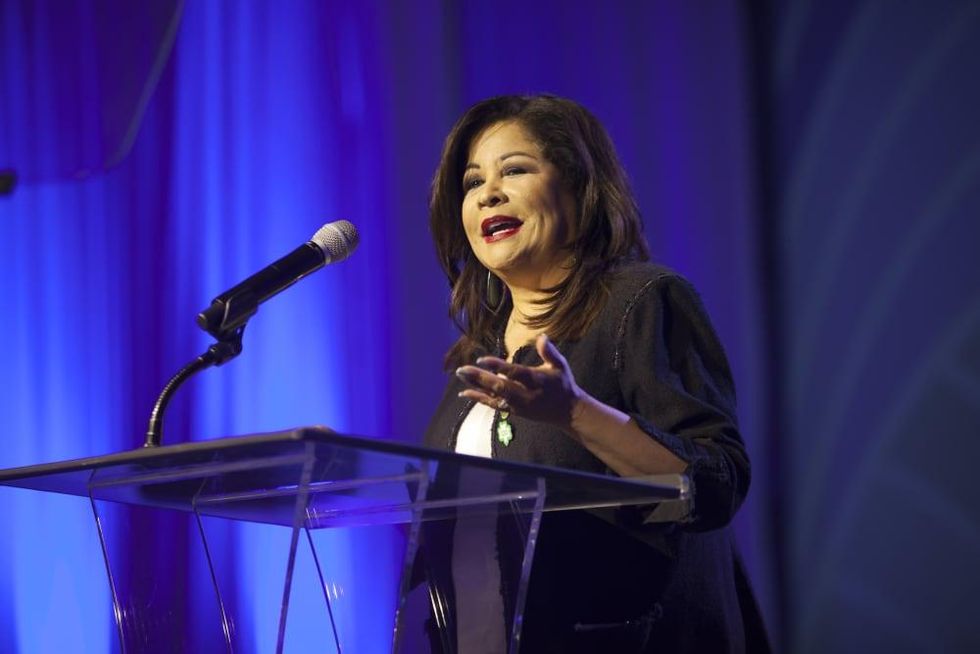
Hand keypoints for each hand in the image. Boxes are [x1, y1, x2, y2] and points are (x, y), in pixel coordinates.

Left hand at [455, 333, 581, 430]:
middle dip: (479, 377)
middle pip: (499, 386)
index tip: (481, 359)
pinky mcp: (514, 412)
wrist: (567, 412)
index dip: (497, 366)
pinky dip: (479, 399)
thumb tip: (542, 336)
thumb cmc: (563, 384)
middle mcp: (525, 394)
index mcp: (536, 380)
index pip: (514, 372)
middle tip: (461, 369)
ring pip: (494, 396)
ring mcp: (518, 405)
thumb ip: (550, 352)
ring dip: (475, 386)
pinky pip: (494, 405)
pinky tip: (464, 393)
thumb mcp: (560, 366)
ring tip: (460, 374)